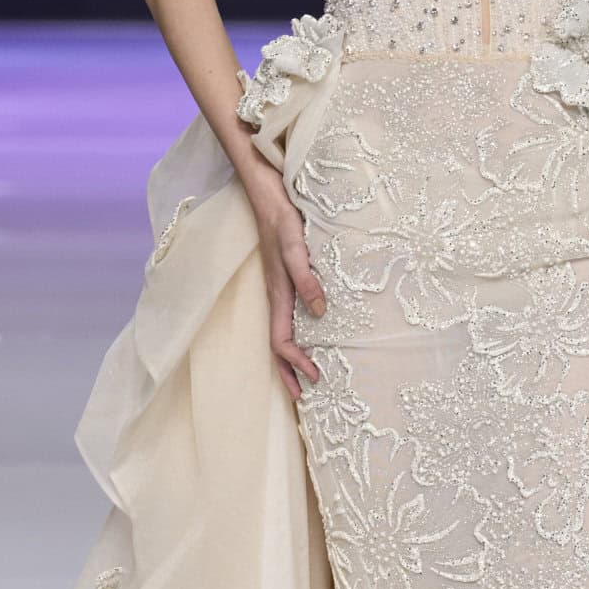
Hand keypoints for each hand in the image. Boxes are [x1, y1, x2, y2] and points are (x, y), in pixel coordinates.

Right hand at [249, 168, 324, 399]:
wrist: (268, 192)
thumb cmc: (281, 217)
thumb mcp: (296, 247)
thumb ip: (306, 278)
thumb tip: (320, 312)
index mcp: (277, 294)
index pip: (281, 341)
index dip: (296, 364)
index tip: (315, 379)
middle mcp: (276, 295)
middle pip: (278, 344)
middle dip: (289, 372)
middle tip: (304, 395)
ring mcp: (279, 287)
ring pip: (281, 331)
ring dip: (291, 357)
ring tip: (304, 374)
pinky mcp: (285, 277)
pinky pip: (288, 315)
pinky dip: (297, 334)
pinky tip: (310, 332)